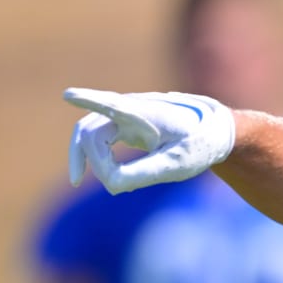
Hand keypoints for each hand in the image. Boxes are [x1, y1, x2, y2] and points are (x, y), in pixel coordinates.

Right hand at [64, 87, 235, 193]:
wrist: (213, 131)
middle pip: (91, 127)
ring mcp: (126, 115)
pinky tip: (104, 175)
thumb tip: (111, 186)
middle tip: (77, 181)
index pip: (113, 105)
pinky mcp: (127, 125)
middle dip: (81, 154)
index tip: (69, 96)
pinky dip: (96, 155)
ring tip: (78, 180)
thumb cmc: (198, 145)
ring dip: (84, 155)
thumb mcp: (176, 165)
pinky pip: (101, 137)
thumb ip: (143, 174)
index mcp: (145, 114)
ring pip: (91, 132)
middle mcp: (130, 110)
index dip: (90, 100)